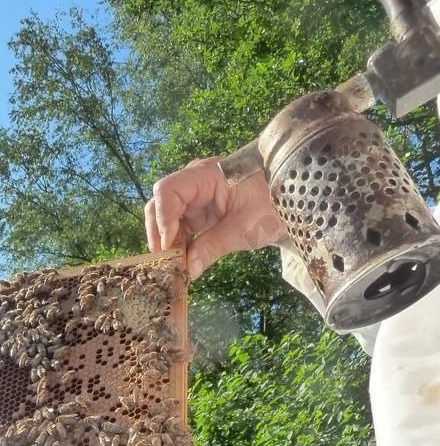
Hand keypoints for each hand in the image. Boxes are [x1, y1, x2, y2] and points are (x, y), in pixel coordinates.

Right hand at [145, 158, 286, 280]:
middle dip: (158, 231)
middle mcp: (195, 181)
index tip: (168, 246)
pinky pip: (178, 225)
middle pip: (160, 202)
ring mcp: (195, 196)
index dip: (162, 219)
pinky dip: (177, 243)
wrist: (288, 203)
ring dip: (166, 240)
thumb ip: (212, 248)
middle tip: (165, 259)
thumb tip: (188, 270)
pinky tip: (182, 259)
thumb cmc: (271, 207)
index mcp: (207, 175)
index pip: (168, 190)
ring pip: (164, 215)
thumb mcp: (244, 230)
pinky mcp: (198, 210)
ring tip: (174, 262)